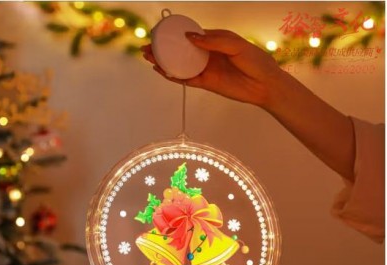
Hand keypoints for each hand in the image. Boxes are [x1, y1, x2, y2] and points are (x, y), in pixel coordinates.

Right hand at [141, 29, 281, 107]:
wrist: (265, 85)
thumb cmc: (255, 61)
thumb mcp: (235, 45)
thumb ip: (213, 41)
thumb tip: (189, 37)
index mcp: (214, 40)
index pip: (189, 35)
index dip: (174, 33)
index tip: (159, 32)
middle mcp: (207, 54)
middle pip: (180, 51)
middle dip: (163, 49)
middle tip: (146, 48)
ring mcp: (206, 69)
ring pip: (180, 65)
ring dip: (165, 63)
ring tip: (149, 59)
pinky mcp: (206, 83)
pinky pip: (187, 79)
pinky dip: (175, 76)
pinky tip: (164, 72)